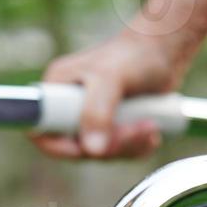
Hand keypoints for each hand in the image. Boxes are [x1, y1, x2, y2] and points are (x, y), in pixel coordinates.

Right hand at [31, 32, 189, 159]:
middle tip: (138, 128)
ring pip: (102, 154)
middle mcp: (68, 107)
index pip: (40, 131)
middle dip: (110, 146)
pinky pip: (120, 153)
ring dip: (130, 145)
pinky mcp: (113, 127)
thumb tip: (91, 151)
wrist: (165, 52)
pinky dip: (138, 146)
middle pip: (76, 149)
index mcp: (56, 90)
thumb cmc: (134, 55)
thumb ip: (97, 111)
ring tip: (150, 124)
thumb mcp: (111, 78)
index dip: (61, 148)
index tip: (89, 147)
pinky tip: (152, 128)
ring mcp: (91, 119)